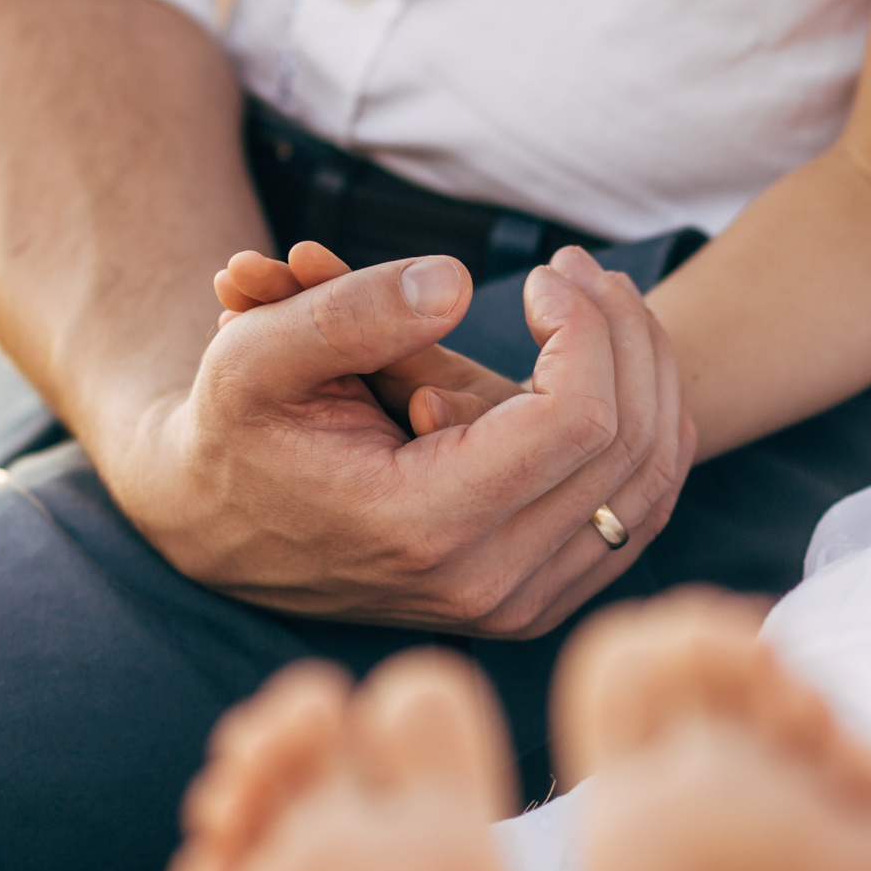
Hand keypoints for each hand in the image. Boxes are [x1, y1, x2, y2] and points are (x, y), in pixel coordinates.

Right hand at [108, 244, 695, 637]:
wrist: (219, 531)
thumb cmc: (235, 433)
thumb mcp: (254, 358)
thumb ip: (349, 313)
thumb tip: (458, 283)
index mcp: (427, 526)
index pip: (578, 419)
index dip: (585, 328)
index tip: (542, 273)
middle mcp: (488, 583)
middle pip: (630, 444)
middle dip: (623, 334)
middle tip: (578, 267)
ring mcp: (520, 603)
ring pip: (651, 482)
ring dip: (648, 375)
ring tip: (599, 301)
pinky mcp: (537, 599)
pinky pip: (638, 514)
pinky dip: (648, 432)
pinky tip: (612, 366)